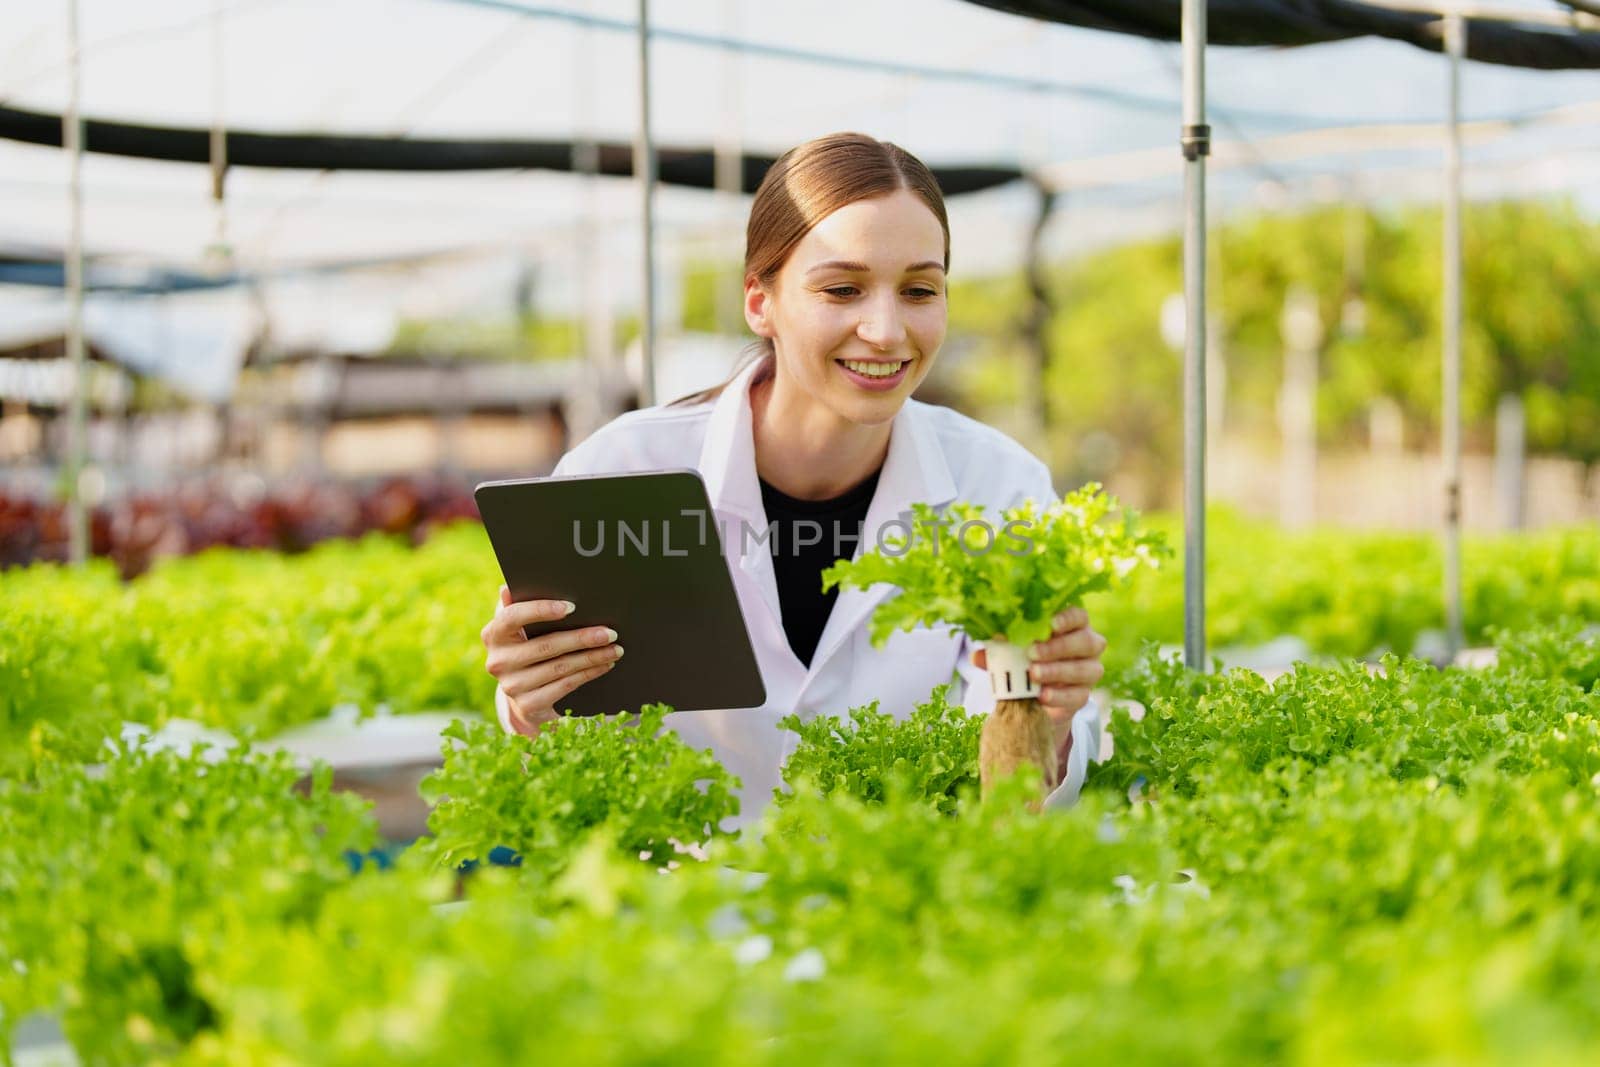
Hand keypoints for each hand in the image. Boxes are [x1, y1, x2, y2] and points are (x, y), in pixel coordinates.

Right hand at [481, 584, 623, 735]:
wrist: (525, 697)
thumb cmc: (528, 649)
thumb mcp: (520, 629)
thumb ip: (517, 607)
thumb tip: (506, 588)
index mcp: (493, 635)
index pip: (512, 617)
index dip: (541, 610)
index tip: (571, 607)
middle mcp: (498, 661)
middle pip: (546, 645)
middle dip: (582, 638)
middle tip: (609, 632)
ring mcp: (512, 686)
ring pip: (560, 667)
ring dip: (592, 657)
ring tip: (615, 649)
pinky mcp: (528, 705)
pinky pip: (565, 686)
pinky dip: (589, 673)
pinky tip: (605, 665)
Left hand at [970, 606, 1106, 772]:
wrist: (1034, 696)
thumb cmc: (1025, 660)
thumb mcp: (1010, 652)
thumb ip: (999, 651)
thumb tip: (977, 655)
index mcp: (1072, 626)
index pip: (1079, 616)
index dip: (1068, 618)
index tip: (1050, 624)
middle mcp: (1088, 645)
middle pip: (1086, 641)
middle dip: (1058, 647)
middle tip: (1032, 652)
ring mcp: (1089, 670)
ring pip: (1086, 669)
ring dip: (1057, 671)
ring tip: (1034, 674)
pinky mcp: (1084, 694)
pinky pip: (1078, 695)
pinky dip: (1059, 696)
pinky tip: (1043, 695)